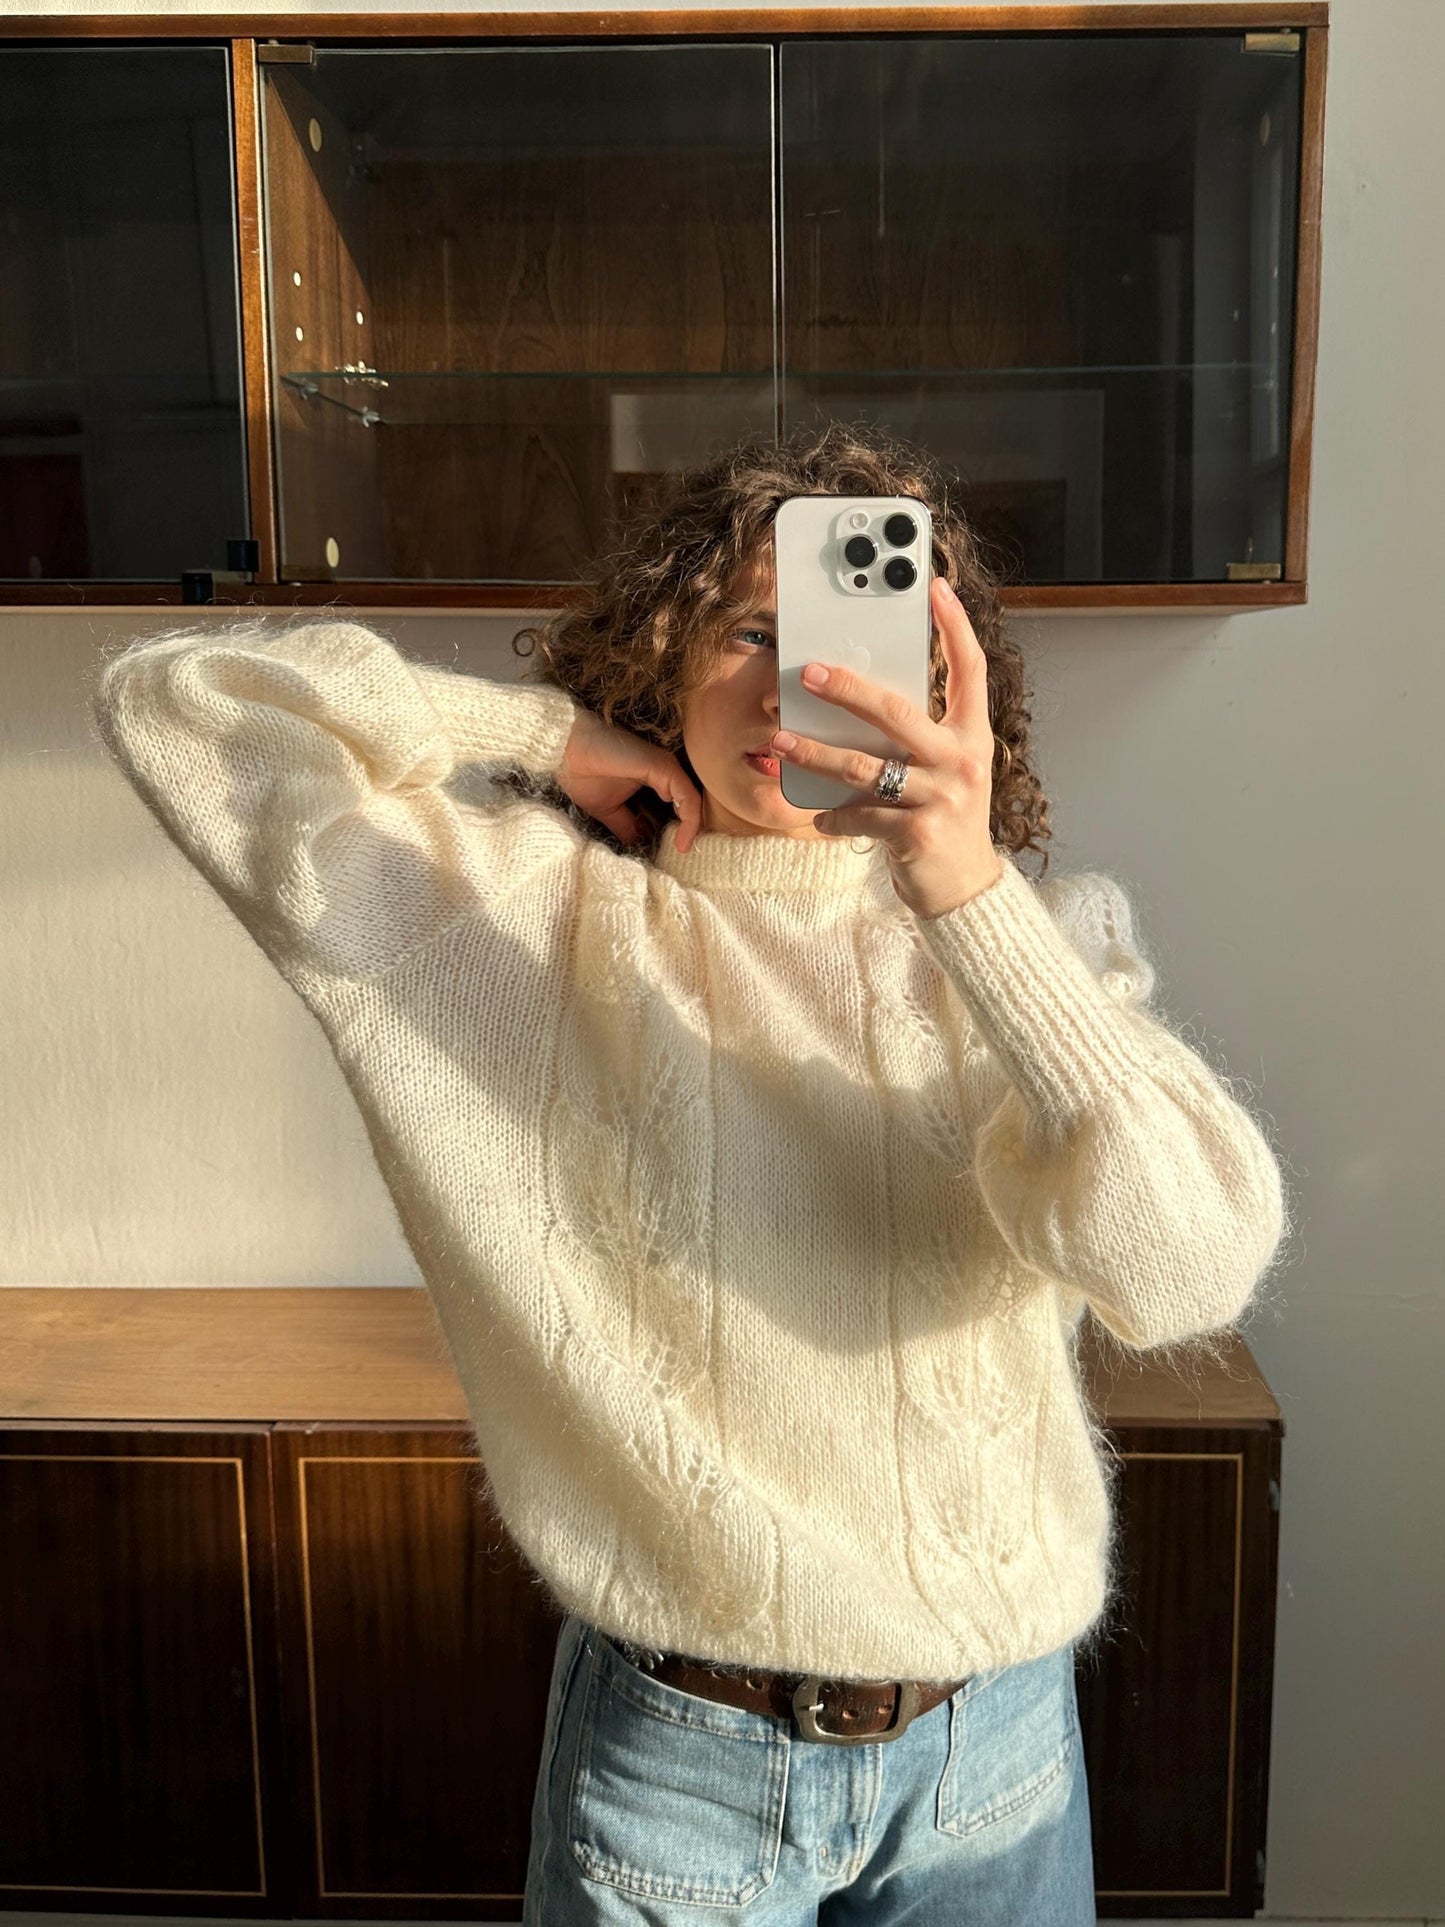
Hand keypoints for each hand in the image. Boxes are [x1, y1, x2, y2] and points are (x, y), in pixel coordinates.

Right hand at [559, 707, 704, 851]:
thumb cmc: (583, 774)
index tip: (676, 851)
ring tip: (682, 848)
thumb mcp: (608, 810)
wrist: (565, 753)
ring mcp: (665, 767)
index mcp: (655, 779)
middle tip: (684, 853)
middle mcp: (665, 771)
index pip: (679, 805)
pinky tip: (681, 839)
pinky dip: (690, 819)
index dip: (682, 829)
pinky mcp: (663, 766)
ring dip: (693, 828)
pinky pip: (687, 795)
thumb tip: (639, 844)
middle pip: (690, 803)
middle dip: (691, 830)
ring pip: (692, 800)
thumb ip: (628, 825)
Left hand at [768, 574, 1004, 919]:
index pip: (971, 670)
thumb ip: (917, 738)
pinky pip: (860, 815)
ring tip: (781, 744)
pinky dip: (833, 816)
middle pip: (898, 712)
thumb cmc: (946, 821)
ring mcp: (942, 798)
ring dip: (815, 754)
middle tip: (809, 672)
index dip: (955, 626)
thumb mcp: (946, 772)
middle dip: (848, 689)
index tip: (935, 588)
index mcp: (973, 736)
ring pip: (865, 766)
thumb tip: (858, 701)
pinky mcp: (916, 833)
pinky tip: (819, 817)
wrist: (964, 889)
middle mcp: (963, 761)